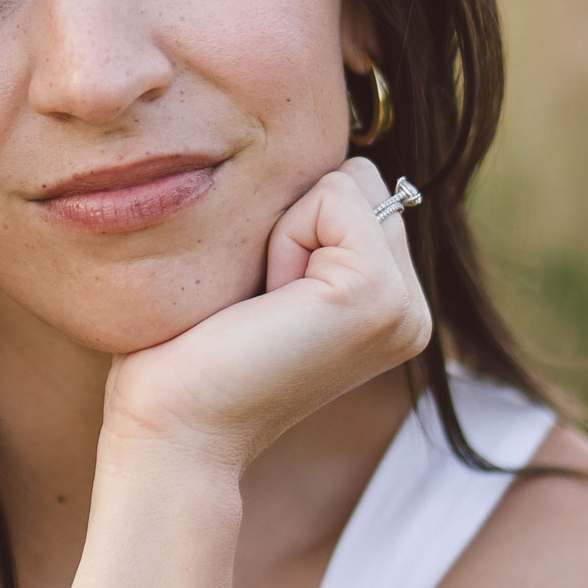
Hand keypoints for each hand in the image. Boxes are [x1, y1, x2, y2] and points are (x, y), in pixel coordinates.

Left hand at [101, 157, 431, 476]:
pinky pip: (332, 197)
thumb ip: (309, 230)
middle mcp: (412, 311)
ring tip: (264, 303)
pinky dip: (284, 237)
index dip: (293, 224)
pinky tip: (268, 303)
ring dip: (287, 228)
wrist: (176, 427)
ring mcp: (404, 307)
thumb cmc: (192, 353)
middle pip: (360, 179)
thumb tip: (324, 160)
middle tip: (261, 301)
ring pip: (348, 182)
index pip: (358, 191)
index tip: (262, 301)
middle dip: (295, 219)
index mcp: (392, 308)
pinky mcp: (377, 295)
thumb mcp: (264, 278)